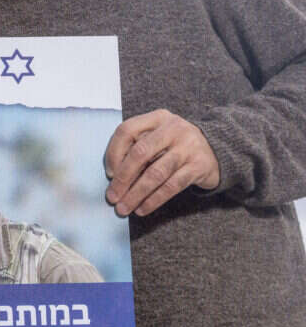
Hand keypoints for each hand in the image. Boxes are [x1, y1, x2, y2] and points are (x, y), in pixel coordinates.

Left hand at [104, 109, 219, 216]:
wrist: (217, 150)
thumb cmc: (175, 146)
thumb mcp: (157, 137)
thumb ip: (137, 148)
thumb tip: (113, 177)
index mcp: (157, 118)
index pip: (127, 130)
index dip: (113, 153)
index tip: (109, 174)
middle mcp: (173, 128)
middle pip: (140, 153)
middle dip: (123, 178)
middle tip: (112, 196)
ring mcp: (188, 147)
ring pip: (155, 173)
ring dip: (136, 194)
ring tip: (124, 208)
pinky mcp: (198, 166)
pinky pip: (171, 186)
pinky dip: (154, 200)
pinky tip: (142, 209)